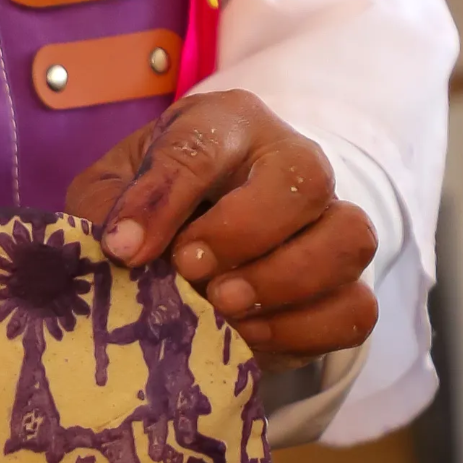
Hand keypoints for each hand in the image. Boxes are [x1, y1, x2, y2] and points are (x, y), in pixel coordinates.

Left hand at [65, 90, 377, 369]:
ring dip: (283, 281)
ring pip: (351, 238)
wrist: (183, 250)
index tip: (124, 249)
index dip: (163, 199)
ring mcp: (328, 221)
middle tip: (187, 271)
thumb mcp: (106, 198)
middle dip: (242, 234)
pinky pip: (356, 308)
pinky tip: (248, 337)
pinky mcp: (344, 286)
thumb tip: (125, 247)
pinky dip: (303, 330)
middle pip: (306, 178)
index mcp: (224, 125)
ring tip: (221, 307)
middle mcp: (290, 160)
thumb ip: (108, 211)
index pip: (203, 144)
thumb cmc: (141, 210)